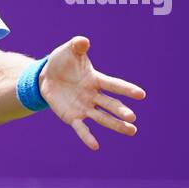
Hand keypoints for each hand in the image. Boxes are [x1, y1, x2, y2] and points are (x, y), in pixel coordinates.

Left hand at [39, 36, 145, 150]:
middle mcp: (93, 95)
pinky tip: (95, 146)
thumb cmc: (61, 61)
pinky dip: (87, 137)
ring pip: (102, 118)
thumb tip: (83, 41)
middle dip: (120, 111)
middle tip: (132, 117)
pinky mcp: (72, 116)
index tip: (141, 95)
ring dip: (115, 125)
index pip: (113, 85)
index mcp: (95, 79)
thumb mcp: (68, 51)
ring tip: (132, 131)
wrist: (46, 76)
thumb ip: (77, 46)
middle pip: (110, 104)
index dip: (126, 89)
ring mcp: (84, 107)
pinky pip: (81, 128)